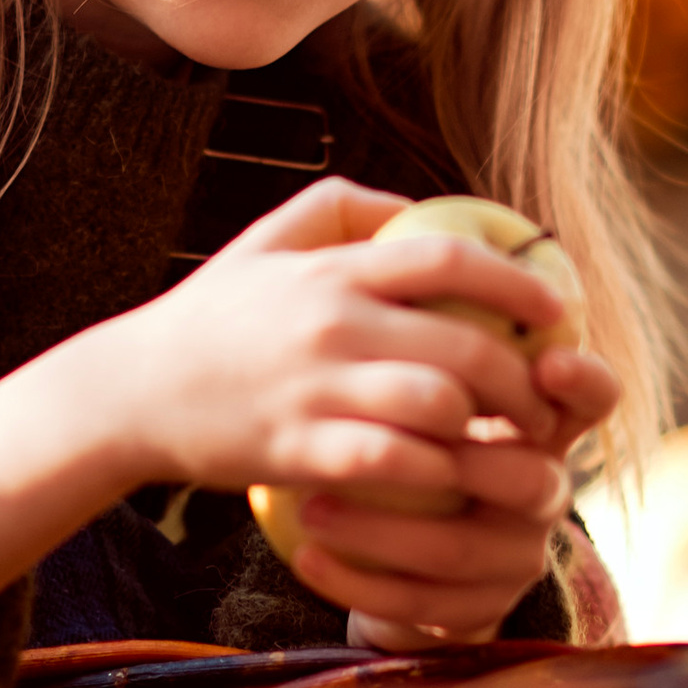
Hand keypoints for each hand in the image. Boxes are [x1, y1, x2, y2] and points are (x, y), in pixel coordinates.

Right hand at [103, 176, 580, 508]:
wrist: (129, 393)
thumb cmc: (209, 318)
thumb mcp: (267, 241)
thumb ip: (343, 209)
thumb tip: (420, 207)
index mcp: (333, 272)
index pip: (448, 258)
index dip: (518, 280)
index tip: (558, 306)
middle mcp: (331, 324)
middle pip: (465, 344)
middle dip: (522, 377)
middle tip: (542, 400)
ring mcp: (316, 390)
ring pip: (440, 407)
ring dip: (485, 430)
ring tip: (503, 443)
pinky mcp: (299, 451)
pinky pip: (394, 465)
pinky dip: (435, 473)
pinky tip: (448, 479)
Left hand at [312, 326, 619, 644]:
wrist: (395, 546)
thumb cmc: (406, 434)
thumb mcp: (423, 377)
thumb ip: (424, 314)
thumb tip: (389, 220)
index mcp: (540, 424)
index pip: (593, 397)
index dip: (583, 380)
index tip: (545, 357)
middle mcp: (544, 488)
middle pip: (532, 479)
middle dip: (458, 463)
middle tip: (379, 444)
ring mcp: (515, 555)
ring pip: (463, 549)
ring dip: (383, 531)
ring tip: (311, 507)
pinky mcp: (474, 609)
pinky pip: (422, 603)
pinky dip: (360, 581)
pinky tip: (307, 556)